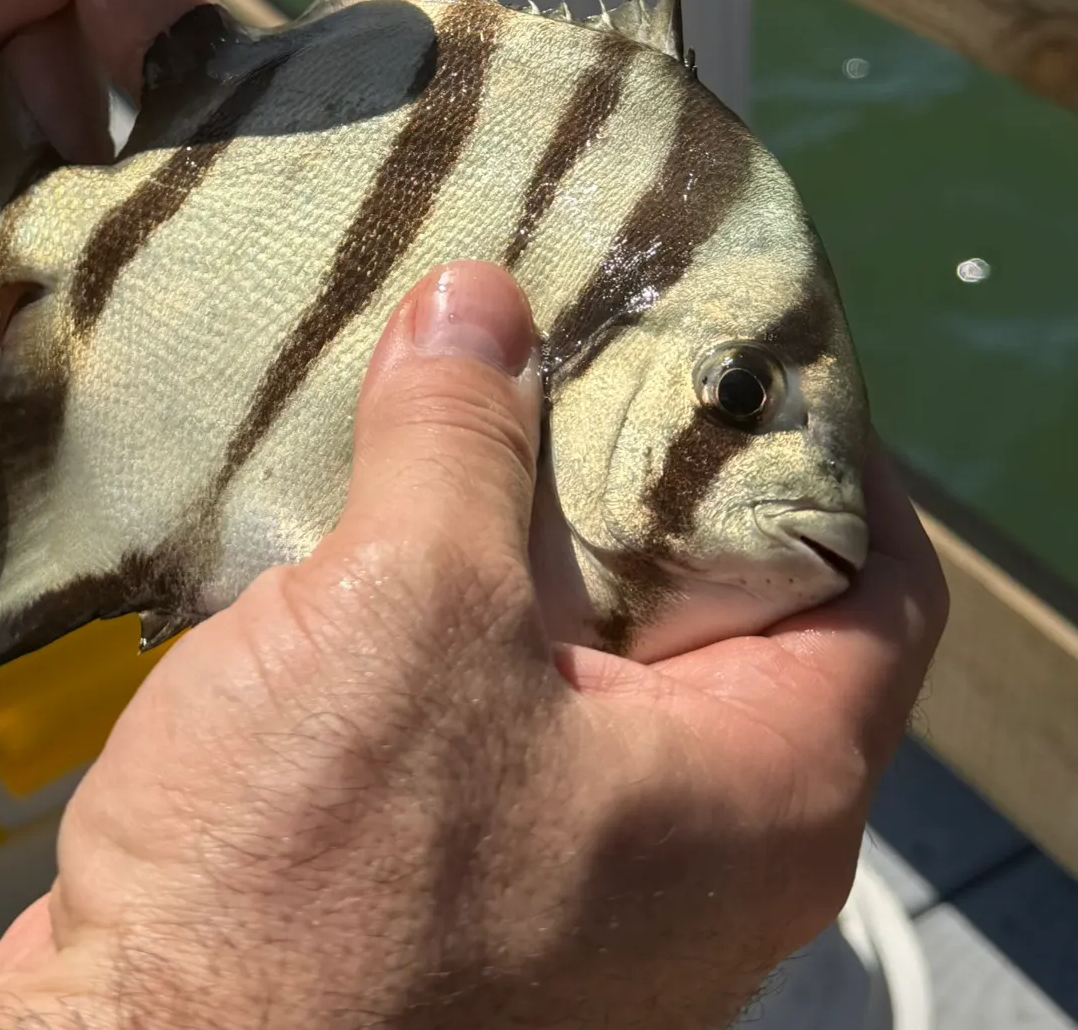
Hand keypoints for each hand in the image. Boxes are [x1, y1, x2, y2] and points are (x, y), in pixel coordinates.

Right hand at [0, 262, 947, 1029]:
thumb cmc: (313, 868)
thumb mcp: (409, 608)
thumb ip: (463, 441)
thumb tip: (478, 304)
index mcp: (760, 795)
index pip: (872, 581)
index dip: (821, 444)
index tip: (736, 342)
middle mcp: (695, 855)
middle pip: (727, 612)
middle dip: (648, 469)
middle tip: (577, 346)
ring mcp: (574, 881)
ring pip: (593, 656)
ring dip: (529, 530)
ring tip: (473, 403)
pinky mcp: (459, 880)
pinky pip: (499, 707)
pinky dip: (459, 606)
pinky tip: (387, 520)